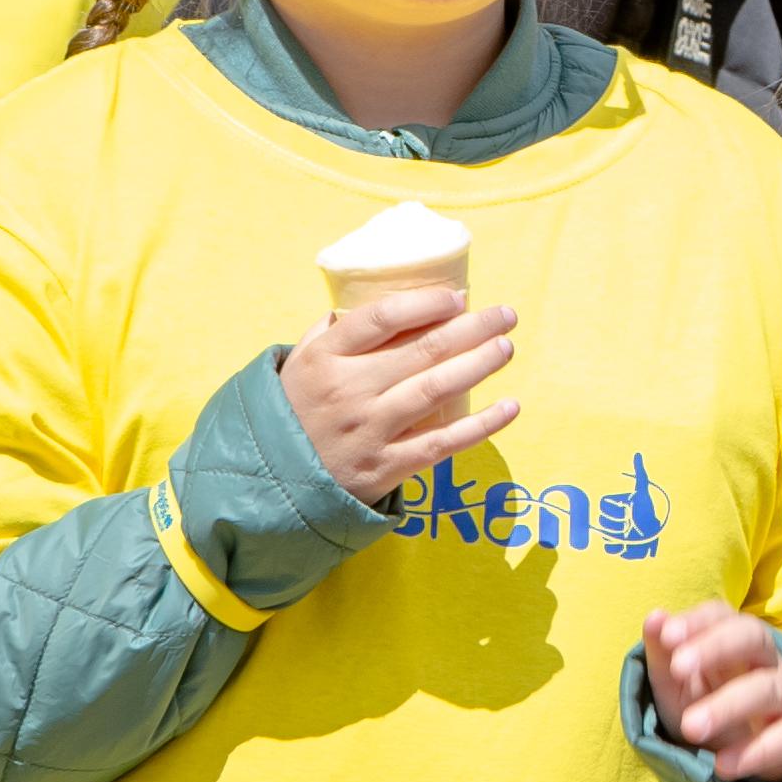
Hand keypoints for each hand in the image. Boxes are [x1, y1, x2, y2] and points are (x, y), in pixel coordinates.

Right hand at [281, 288, 518, 498]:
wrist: (272, 485)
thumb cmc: (293, 414)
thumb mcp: (297, 365)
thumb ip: (329, 332)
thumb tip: (368, 298)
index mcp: (325, 358)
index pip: (382, 318)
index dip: (426, 304)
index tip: (458, 297)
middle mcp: (349, 391)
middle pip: (422, 351)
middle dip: (472, 328)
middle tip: (505, 315)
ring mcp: (369, 430)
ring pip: (436, 390)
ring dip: (479, 365)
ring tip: (506, 348)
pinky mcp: (385, 468)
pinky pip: (441, 443)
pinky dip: (480, 425)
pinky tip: (509, 407)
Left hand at [644, 604, 781, 781]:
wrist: (738, 754)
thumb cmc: (704, 706)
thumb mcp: (675, 685)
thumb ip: (662, 654)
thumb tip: (655, 618)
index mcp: (733, 641)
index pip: (722, 615)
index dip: (697, 621)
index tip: (667, 635)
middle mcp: (765, 661)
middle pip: (754, 637)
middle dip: (717, 647)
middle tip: (678, 667)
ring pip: (767, 689)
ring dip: (727, 707)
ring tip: (691, 728)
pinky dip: (755, 752)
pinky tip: (722, 765)